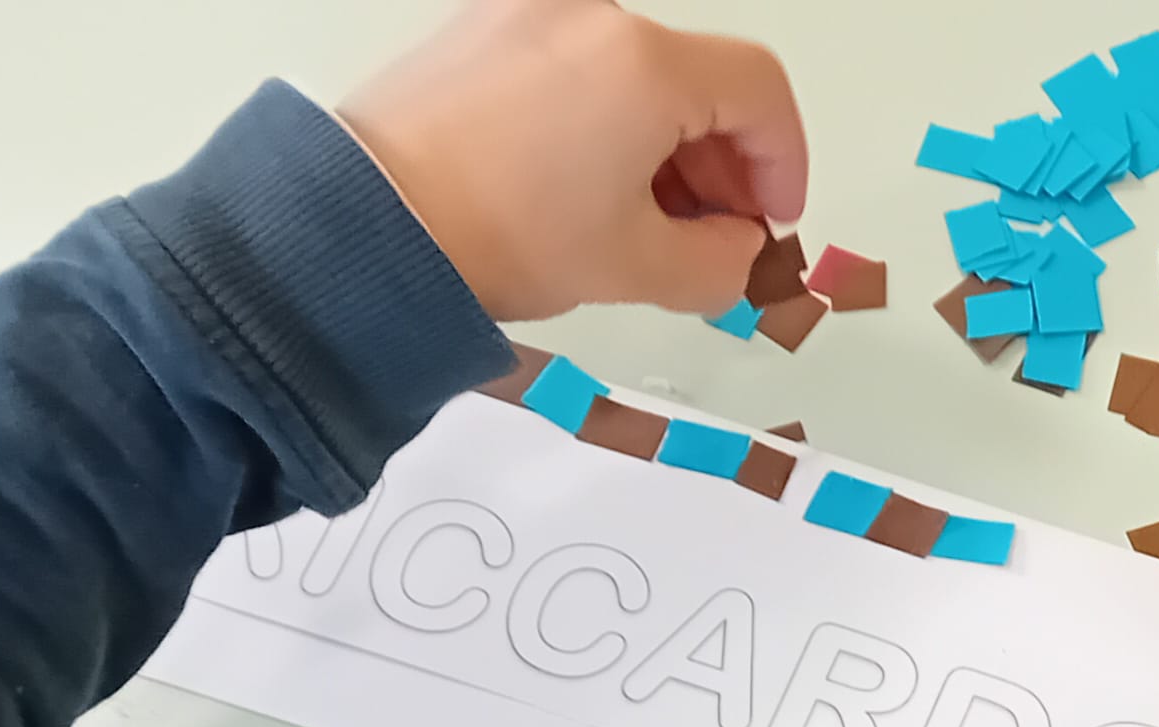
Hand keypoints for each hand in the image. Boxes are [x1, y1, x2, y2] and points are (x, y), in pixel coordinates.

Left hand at [340, 0, 807, 321]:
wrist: (373, 223)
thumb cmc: (498, 233)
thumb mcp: (638, 268)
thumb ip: (722, 264)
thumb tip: (739, 252)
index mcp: (645, 62)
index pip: (759, 92)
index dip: (784, 164)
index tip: (772, 222)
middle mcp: (593, 15)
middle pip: (701, 80)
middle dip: (726, 165)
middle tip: (719, 239)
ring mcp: (533, 14)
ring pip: (642, 76)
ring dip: (670, 150)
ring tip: (653, 228)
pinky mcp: (488, 31)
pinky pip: (582, 70)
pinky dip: (611, 126)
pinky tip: (596, 194)